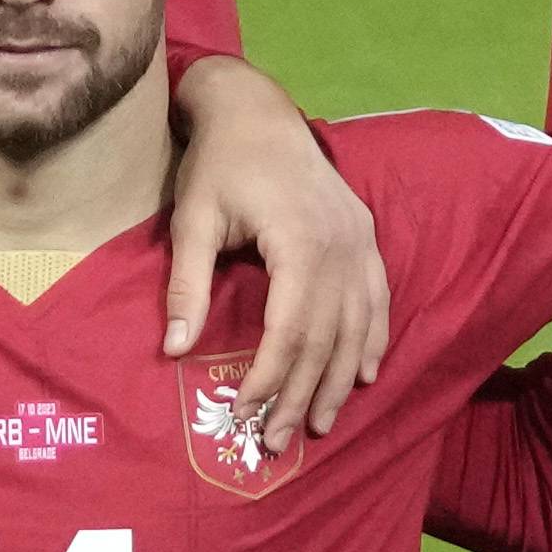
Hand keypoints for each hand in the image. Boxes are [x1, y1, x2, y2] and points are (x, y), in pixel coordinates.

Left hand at [164, 57, 392, 446]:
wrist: (256, 111)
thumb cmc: (219, 164)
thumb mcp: (192, 221)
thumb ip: (186, 287)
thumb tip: (173, 349)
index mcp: (299, 240)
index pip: (288, 329)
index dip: (268, 376)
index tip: (245, 412)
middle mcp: (341, 245)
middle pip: (325, 337)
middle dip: (301, 393)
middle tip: (279, 440)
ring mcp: (360, 241)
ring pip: (355, 326)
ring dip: (337, 379)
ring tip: (318, 423)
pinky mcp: (365, 237)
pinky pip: (377, 300)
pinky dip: (371, 340)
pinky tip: (363, 375)